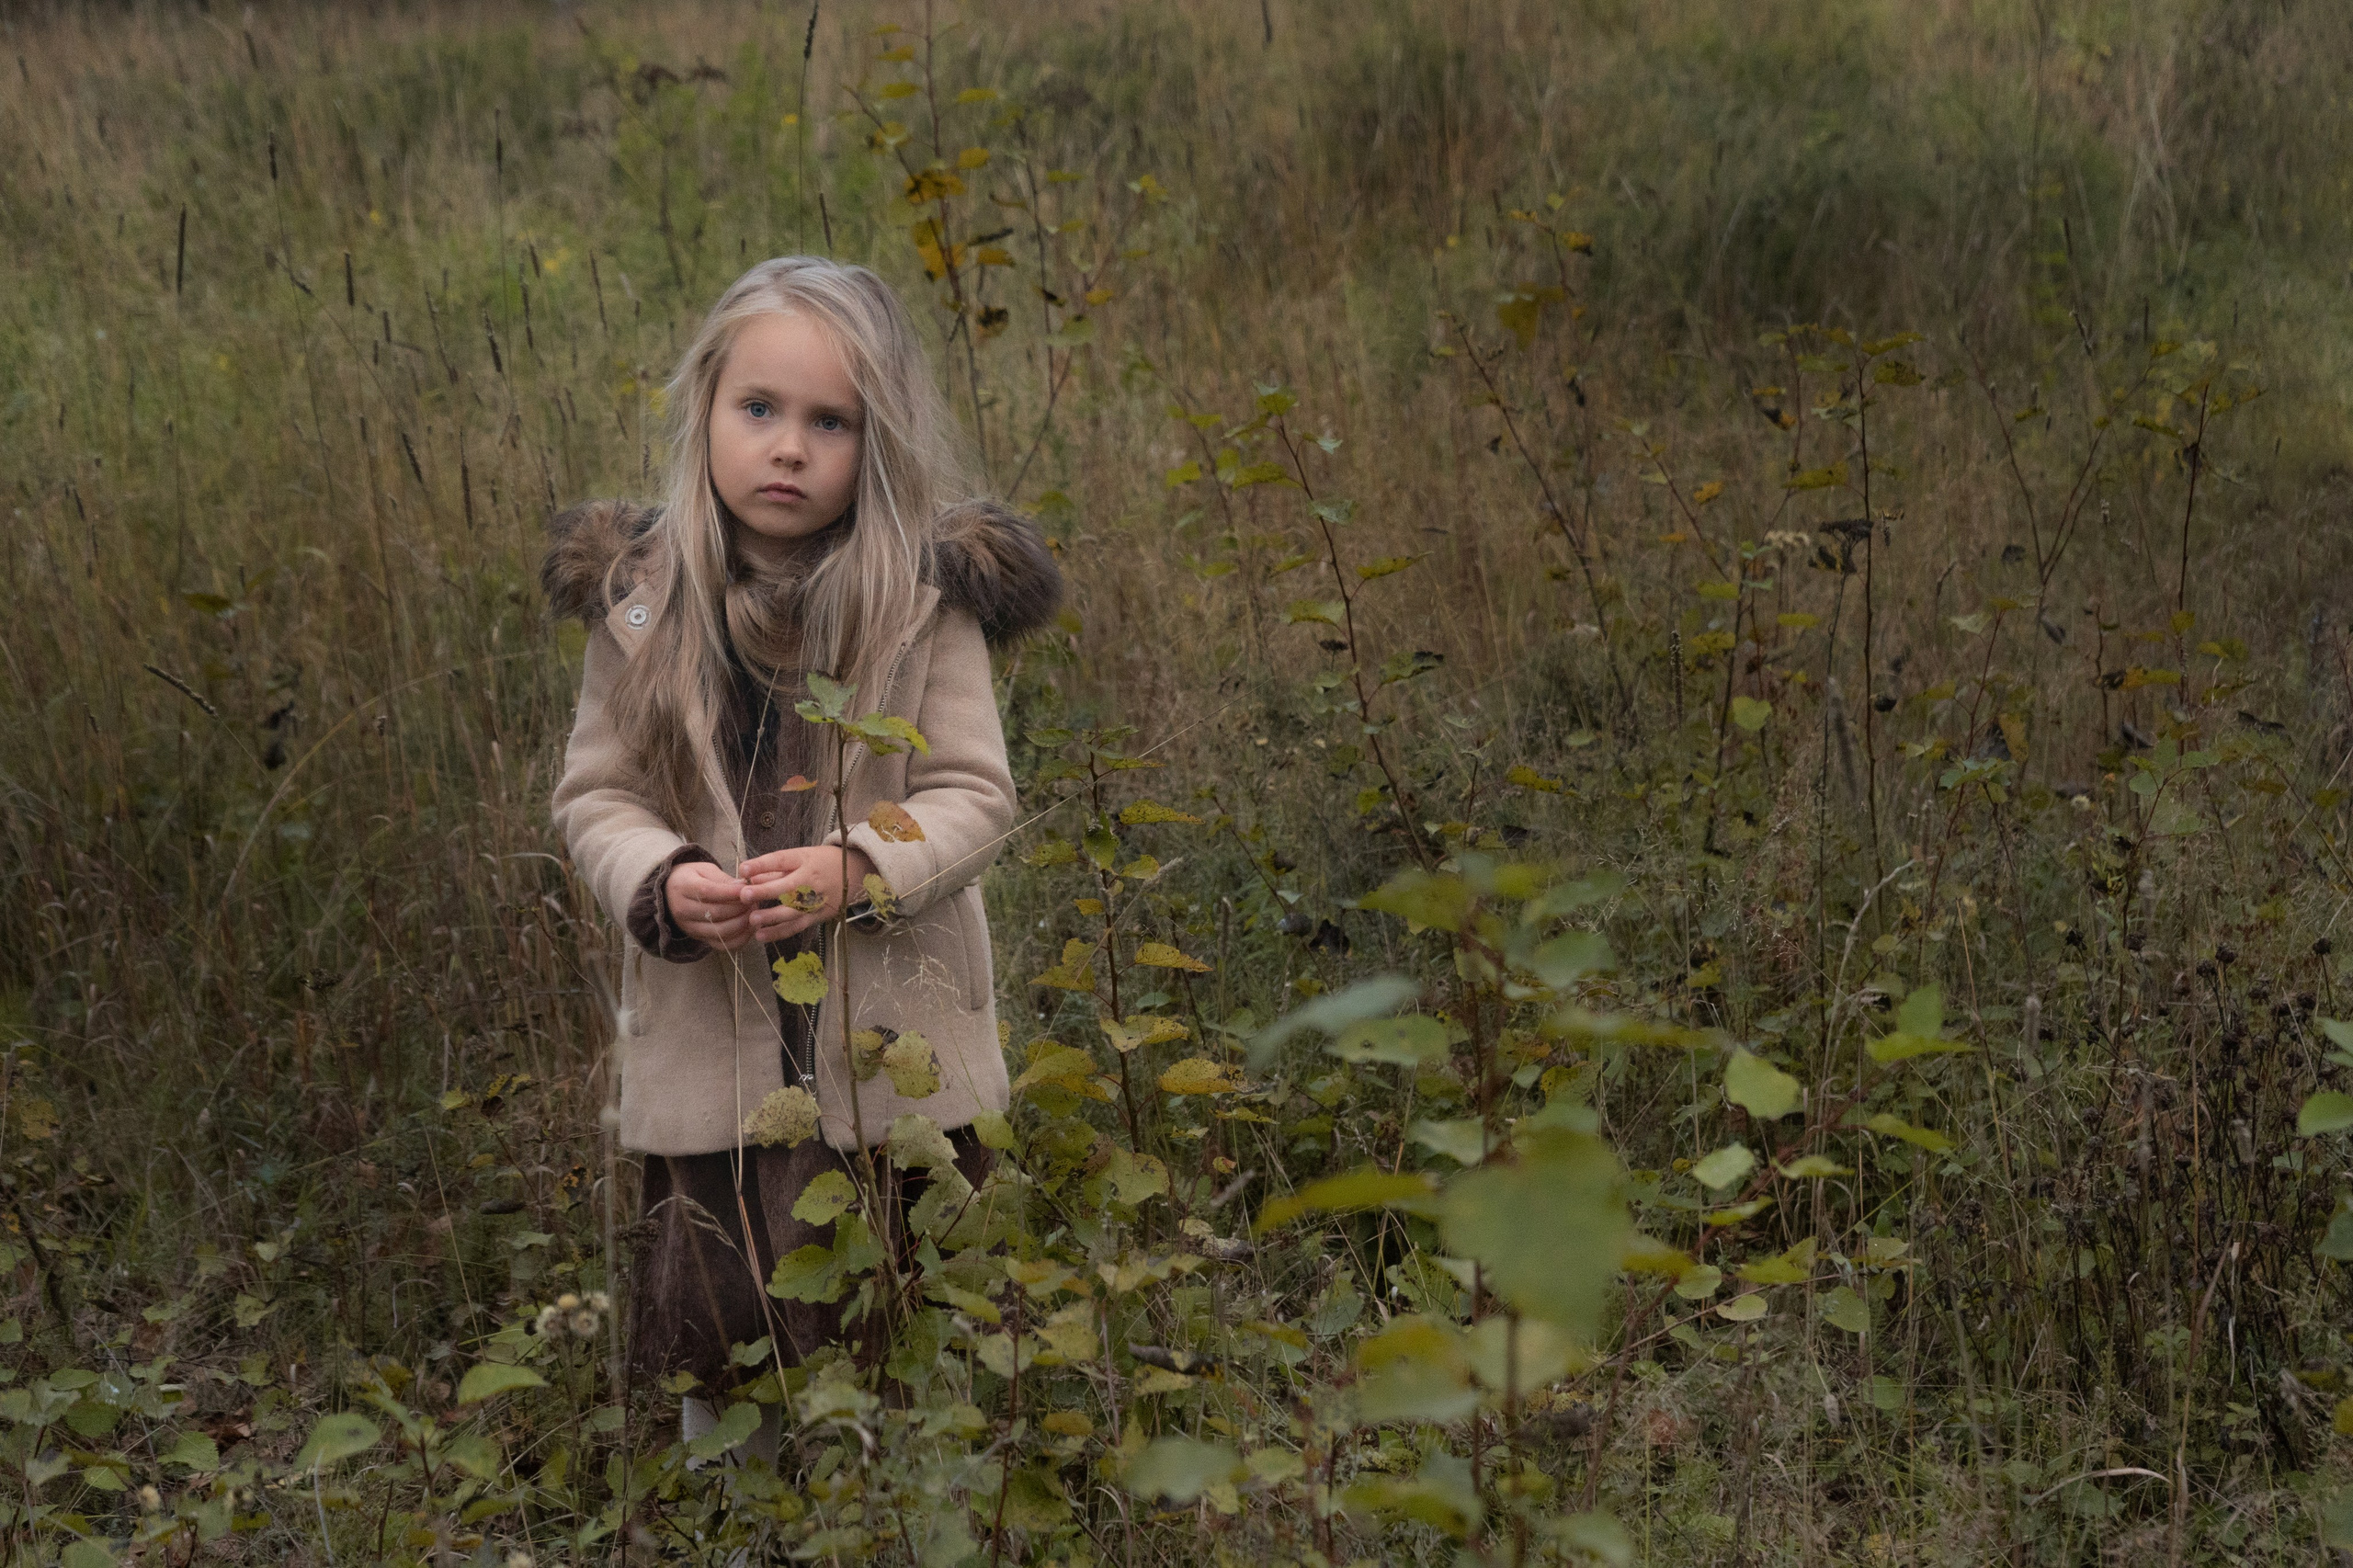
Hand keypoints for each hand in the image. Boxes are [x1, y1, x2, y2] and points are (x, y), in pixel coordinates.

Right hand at [665, 860, 754, 951]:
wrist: (669, 893)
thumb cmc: (691, 878)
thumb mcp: (704, 869)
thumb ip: (723, 879)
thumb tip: (744, 887)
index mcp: (683, 887)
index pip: (708, 892)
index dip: (730, 892)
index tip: (747, 889)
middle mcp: (683, 910)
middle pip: (715, 914)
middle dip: (740, 908)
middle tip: (755, 900)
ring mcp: (690, 927)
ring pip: (720, 932)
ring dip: (742, 924)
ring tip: (754, 912)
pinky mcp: (699, 939)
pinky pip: (721, 945)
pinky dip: (739, 939)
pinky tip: (749, 928)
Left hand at [736, 845, 874, 942]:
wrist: (855, 871)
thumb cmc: (820, 862)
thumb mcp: (799, 858)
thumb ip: (772, 870)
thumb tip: (746, 878)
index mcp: (804, 859)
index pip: (782, 860)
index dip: (763, 865)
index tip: (743, 869)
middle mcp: (812, 879)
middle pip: (789, 886)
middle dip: (766, 891)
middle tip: (745, 895)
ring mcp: (817, 899)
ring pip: (794, 910)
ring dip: (772, 916)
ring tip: (752, 919)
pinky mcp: (819, 916)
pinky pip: (798, 926)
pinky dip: (779, 932)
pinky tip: (761, 935)